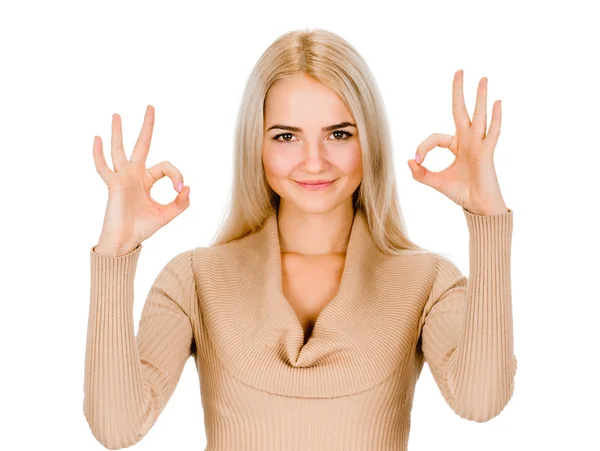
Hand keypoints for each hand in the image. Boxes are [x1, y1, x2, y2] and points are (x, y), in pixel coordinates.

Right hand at [92, 105, 190, 255]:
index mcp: (147, 180)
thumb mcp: (168, 215)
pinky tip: (97, 139)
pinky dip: (99, 154)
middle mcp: (134, 175)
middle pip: (142, 145)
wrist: (125, 241)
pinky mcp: (113, 185)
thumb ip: (181, 203)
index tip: (180, 189)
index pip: (166, 166)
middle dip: (147, 126)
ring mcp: (122, 178)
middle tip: (151, 106)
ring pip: (119, 150)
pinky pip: (103, 167)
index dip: (177, 174)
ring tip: (117, 114)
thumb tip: (187, 187)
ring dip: (118, 132)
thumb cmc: (142, 228)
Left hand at [407, 70, 507, 215]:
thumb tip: (409, 160)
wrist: (478, 206)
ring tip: (482, 78)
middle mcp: (468, 140)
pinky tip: (497, 102)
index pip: (435, 138)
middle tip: (459, 71)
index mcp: (456, 145)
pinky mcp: (487, 153)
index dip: (423, 148)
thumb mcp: (435, 182)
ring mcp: (478, 144)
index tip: (418, 162)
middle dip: (458, 91)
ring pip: (478, 116)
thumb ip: (420, 173)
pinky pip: (492, 133)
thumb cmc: (461, 192)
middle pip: (461, 111)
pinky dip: (495, 118)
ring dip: (479, 97)